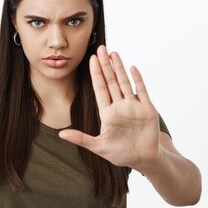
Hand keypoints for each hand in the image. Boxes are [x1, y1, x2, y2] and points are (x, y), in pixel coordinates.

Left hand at [58, 45, 160, 169]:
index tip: (91, 60)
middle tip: (101, 48)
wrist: (144, 159)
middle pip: (111, 81)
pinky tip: (132, 68)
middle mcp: (120, 106)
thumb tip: (61, 134)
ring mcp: (133, 106)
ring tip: (114, 53)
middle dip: (106, 65)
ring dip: (119, 68)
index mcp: (107, 113)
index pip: (100, 89)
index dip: (96, 74)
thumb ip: (81, 139)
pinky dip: (137, 79)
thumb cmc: (121, 154)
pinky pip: (142, 91)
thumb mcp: (99, 147)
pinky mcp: (147, 109)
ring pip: (124, 83)